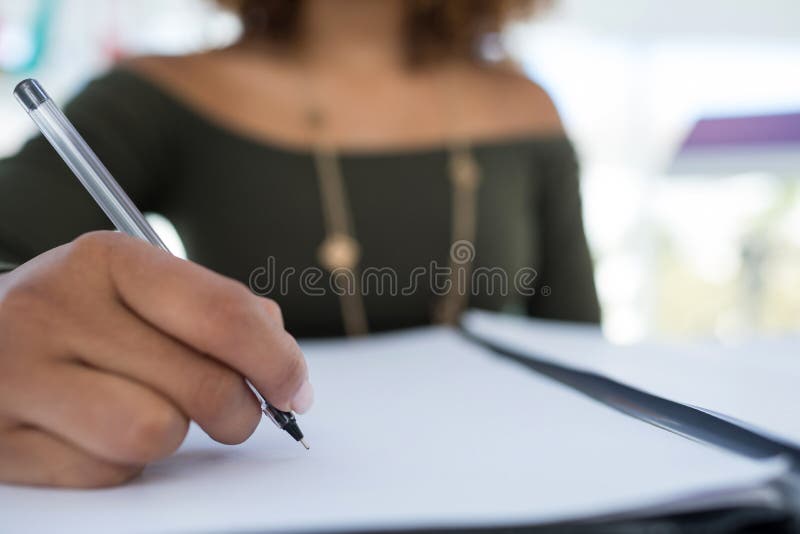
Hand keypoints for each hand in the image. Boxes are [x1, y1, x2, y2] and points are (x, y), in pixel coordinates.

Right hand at [0, 231, 312, 487]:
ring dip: (175, 435)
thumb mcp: (138, 286)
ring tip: (160, 414)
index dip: (277, 360)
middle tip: (237, 412)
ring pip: (155, 433)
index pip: (222, 314)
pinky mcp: (1, 442)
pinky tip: (102, 431)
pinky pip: (106, 472)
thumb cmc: (78, 315)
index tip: (294, 388)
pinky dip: (123, 461)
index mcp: (106, 260)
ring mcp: (17, 377)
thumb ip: (214, 311)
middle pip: (202, 384)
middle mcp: (55, 309)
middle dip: (240, 410)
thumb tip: (282, 361)